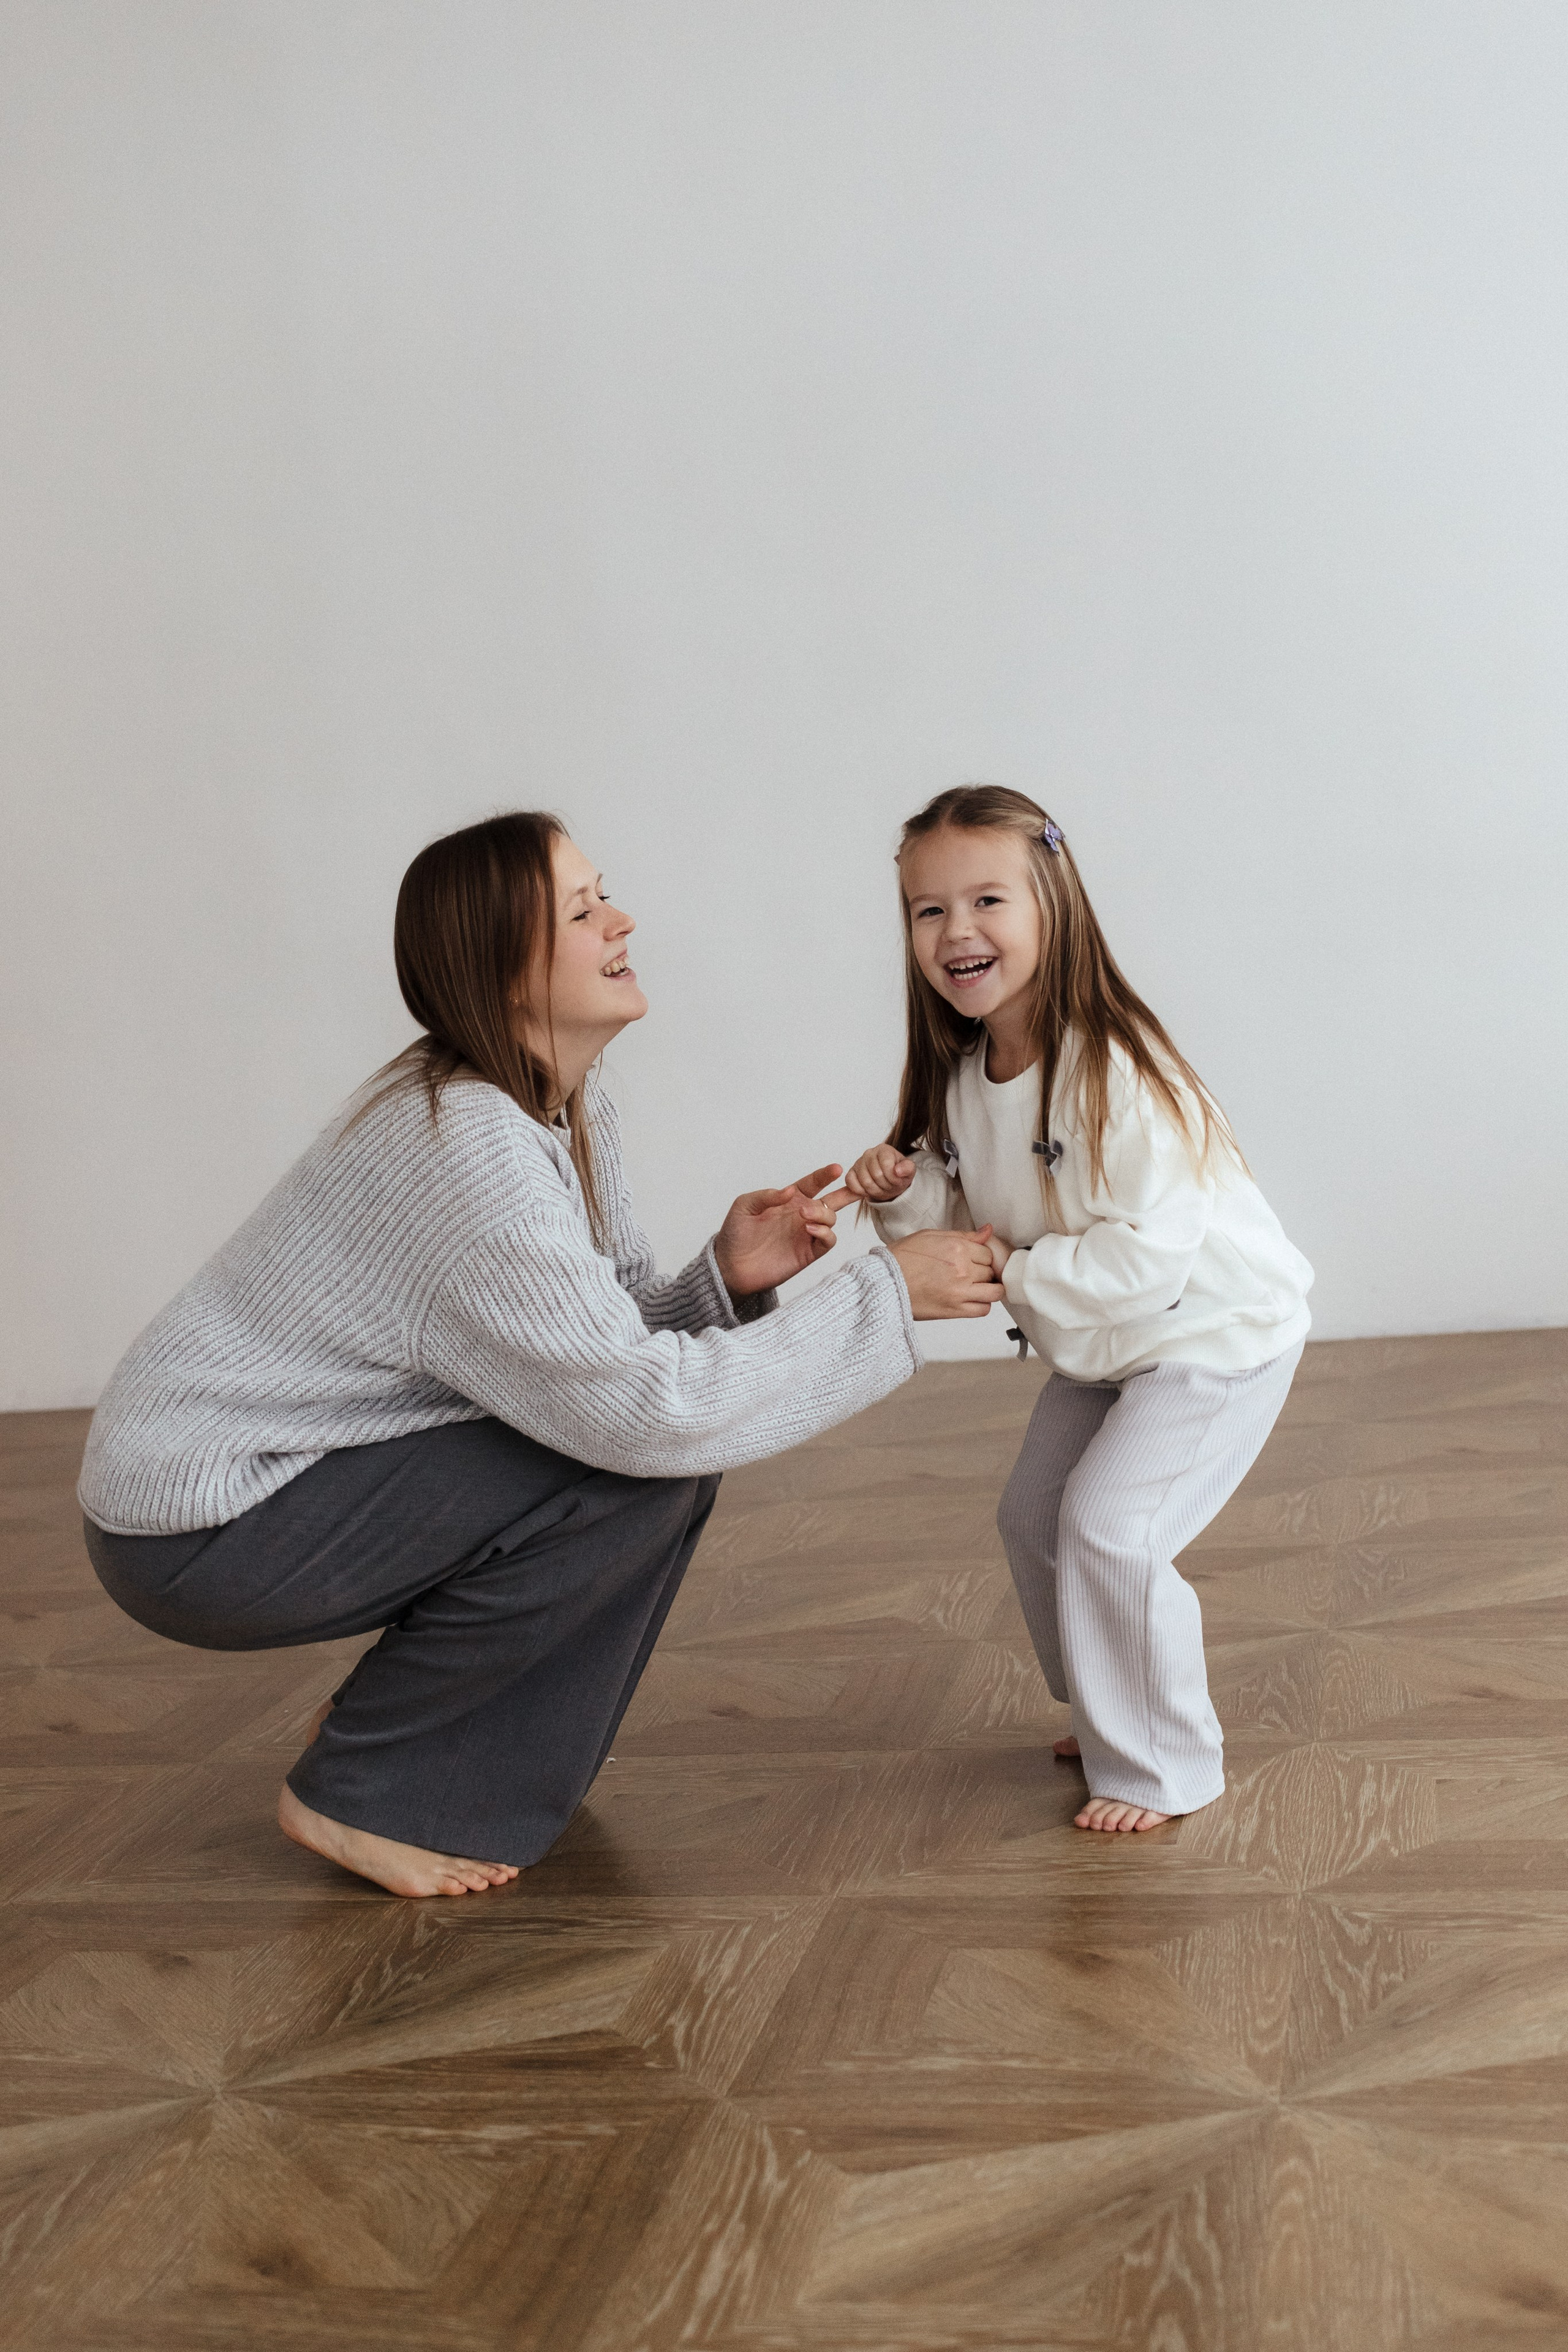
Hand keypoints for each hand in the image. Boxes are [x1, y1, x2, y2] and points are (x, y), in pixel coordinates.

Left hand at [713, 1165, 843, 1297]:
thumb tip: (790, 1191)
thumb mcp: (744, 1206)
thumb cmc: (735, 1234)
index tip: (836, 1168)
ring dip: (823, 1212)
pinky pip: (828, 1241)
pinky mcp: (808, 1253)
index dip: (824, 1175)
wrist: (731, 1266)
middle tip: (856, 1188)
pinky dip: (825, 1233)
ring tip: (805, 1215)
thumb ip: (767, 1196)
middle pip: (832, 1200)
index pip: (812, 1183)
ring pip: (831, 1218)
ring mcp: (806, 1234)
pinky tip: (810, 1228)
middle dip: (847, 1193)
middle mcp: (801, 1215)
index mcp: (789, 1200)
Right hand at [818, 1144, 915, 1211]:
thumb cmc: (898, 1174)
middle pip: (877, 1175)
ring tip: (881, 1188)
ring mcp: (858, 1163)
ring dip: (876, 1190)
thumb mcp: (909, 1171)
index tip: (897, 1180)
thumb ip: (908, 1168)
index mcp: (884, 1149)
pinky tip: (869, 1190)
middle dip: (886, 1185)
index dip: (893, 1178)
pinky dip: (861, 1191)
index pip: (887, 1165)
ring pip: (865, 1182)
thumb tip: (898, 1170)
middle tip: (890, 1186)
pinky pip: (852, 1184)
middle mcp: (869, 1153)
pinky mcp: (851, 1173)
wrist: (890, 1181)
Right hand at [888, 1225, 1006, 1320]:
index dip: (983, 1256)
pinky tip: (973, 1299)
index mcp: (957, 1248)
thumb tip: (987, 1231)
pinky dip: (983, 1305)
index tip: (977, 1259)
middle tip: (972, 1273)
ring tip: (980, 1287)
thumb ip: (962, 1235)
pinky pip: (983, 1309)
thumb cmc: (901, 1259)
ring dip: (990, 1289)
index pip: (988, 1252)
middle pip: (991, 1270)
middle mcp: (962, 1269)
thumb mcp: (930, 1236)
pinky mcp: (955, 1310)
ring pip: (994, 1291)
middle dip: (984, 1271)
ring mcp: (961, 1291)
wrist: (884, 1283)